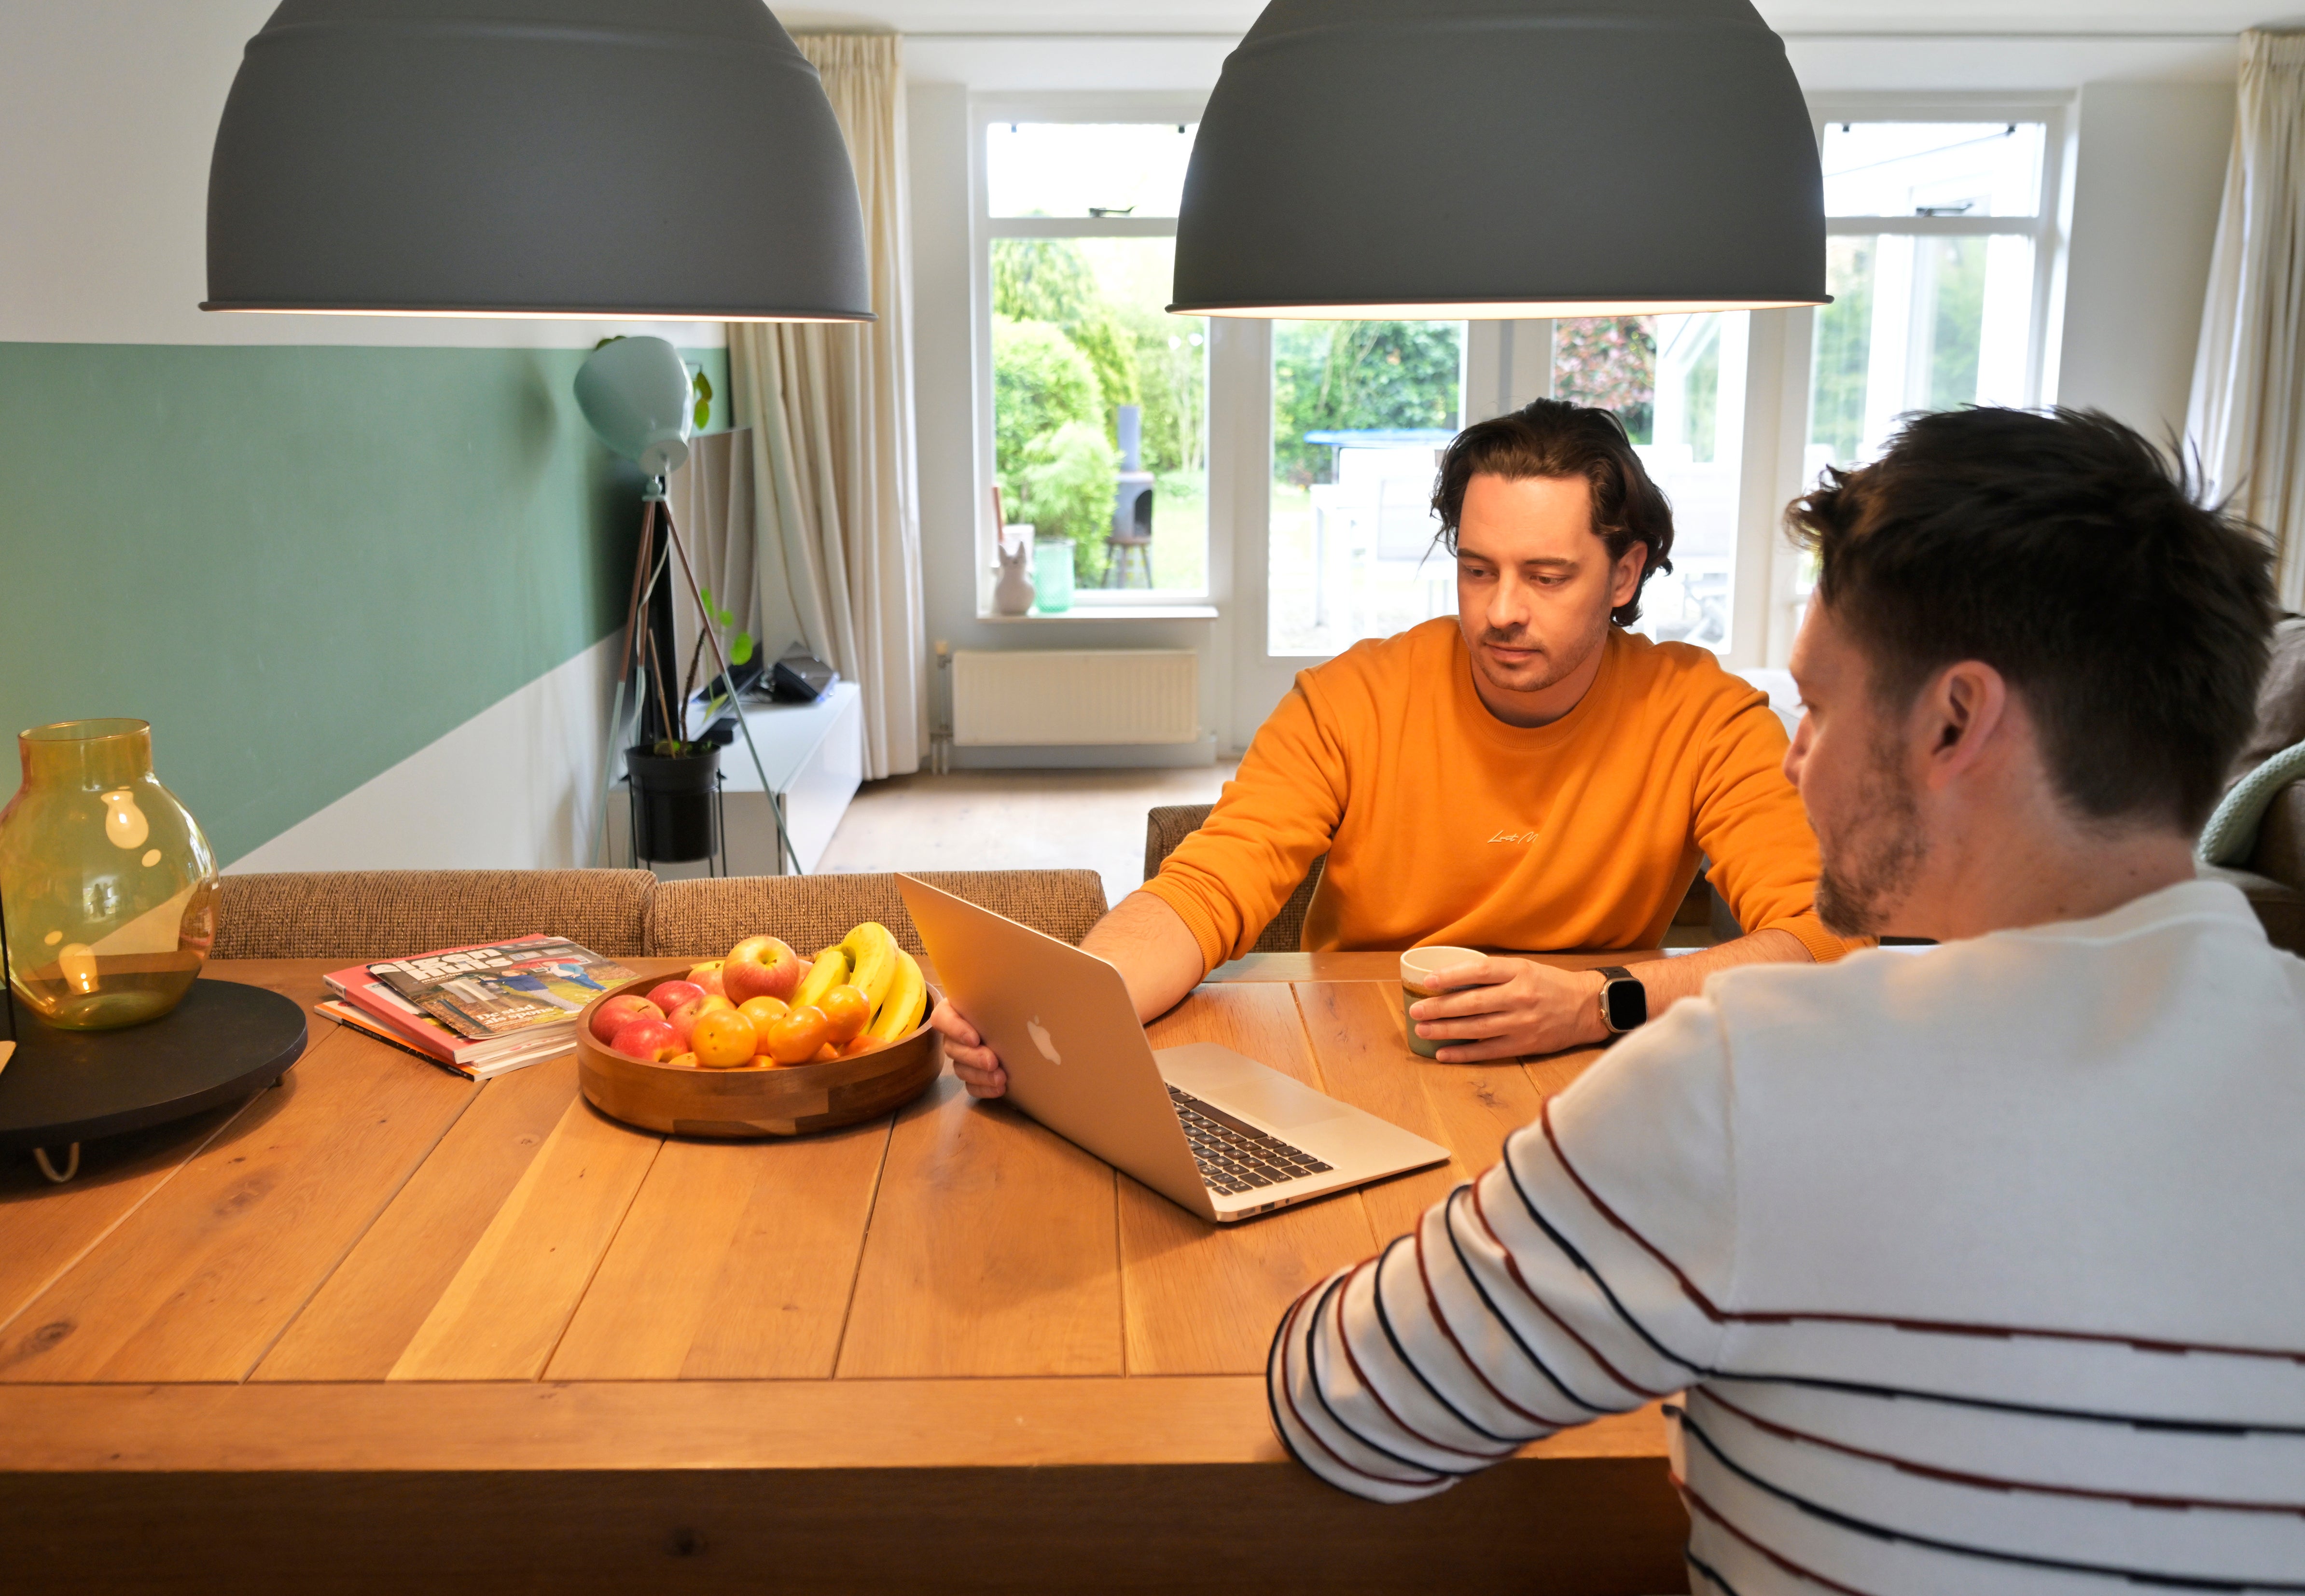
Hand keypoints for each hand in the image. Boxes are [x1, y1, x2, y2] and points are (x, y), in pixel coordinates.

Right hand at [930, 996, 1007, 1096]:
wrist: (1014, 1019)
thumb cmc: (1003, 1000)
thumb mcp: (998, 993)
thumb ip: (997, 992)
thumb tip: (1012, 981)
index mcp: (954, 1011)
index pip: (942, 1019)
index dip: (955, 1029)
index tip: (975, 1038)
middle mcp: (953, 1035)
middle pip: (952, 1048)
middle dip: (974, 1057)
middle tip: (993, 1061)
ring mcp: (960, 1056)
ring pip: (961, 1069)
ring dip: (980, 1075)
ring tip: (1001, 1078)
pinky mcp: (971, 1073)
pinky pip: (970, 1086)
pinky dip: (984, 1089)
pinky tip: (1000, 1088)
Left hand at [1408, 956, 1608, 1061]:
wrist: (1587, 1007)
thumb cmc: (1550, 984)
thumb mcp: (1525, 968)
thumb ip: (1494, 973)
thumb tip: (1453, 978)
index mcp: (1519, 972)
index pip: (1479, 972)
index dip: (1451, 977)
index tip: (1427, 982)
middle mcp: (1519, 997)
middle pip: (1472, 1003)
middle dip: (1439, 1008)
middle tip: (1416, 1011)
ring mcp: (1522, 1023)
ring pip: (1476, 1028)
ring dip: (1445, 1030)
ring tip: (1422, 1030)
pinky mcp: (1525, 1044)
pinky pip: (1488, 1051)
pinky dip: (1464, 1053)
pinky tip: (1443, 1054)